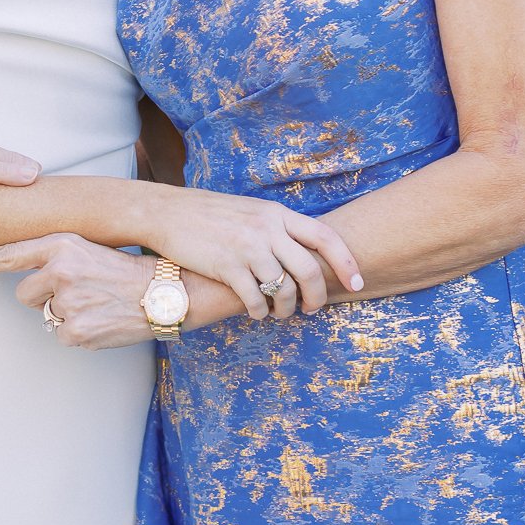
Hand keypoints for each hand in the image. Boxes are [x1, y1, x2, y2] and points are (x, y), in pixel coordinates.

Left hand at [0, 233, 151, 348]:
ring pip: (45, 315)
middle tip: (79, 290)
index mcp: (62, 245)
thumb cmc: (127, 269)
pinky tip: (102, 320)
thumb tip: (28, 275)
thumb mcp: (89, 248)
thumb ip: (56, 257)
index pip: (10, 254)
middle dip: (44, 295)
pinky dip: (80, 332)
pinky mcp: (77, 331)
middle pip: (25, 293)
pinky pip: (63, 335)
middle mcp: (61, 271)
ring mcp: (68, 303)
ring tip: (96, 303)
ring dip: (64, 313)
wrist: (166, 292)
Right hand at [146, 185, 362, 317]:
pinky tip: (255, 313)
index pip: (324, 237)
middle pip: (308, 270)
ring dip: (285, 309)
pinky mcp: (226, 267)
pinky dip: (259, 312)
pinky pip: (254, 300)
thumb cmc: (211, 214)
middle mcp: (266, 229)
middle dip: (316, 297)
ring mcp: (246, 248)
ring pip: (282, 289)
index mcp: (276, 214)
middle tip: (312, 309)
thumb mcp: (251, 211)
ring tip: (279, 314)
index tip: (357, 284)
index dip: (346, 263)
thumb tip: (305, 252)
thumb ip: (277, 227)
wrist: (168, 212)